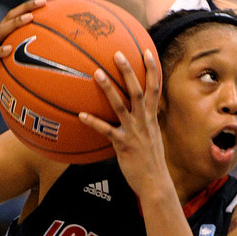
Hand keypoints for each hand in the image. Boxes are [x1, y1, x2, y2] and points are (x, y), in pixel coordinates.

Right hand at [0, 0, 49, 104]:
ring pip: (1, 31)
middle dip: (28, 6)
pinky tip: (9, 48)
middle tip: (44, 1)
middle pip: (11, 15)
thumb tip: (58, 55)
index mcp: (6, 34)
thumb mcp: (17, 62)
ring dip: (16, 23)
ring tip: (30, 17)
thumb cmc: (0, 74)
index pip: (21, 14)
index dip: (35, 4)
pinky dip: (0, 51)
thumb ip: (31, 54)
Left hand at [80, 49, 166, 194]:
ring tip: (97, 73)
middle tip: (117, 53)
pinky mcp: (123, 145)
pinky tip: (80, 114)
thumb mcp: (153, 136)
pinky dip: (94, 122)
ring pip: (121, 106)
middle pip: (138, 90)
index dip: (152, 69)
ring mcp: (134, 132)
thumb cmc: (151, 161)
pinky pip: (106, 130)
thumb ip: (145, 122)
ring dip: (109, 89)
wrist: (155, 183)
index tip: (147, 51)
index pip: (154, 88)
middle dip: (129, 71)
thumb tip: (137, 112)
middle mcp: (144, 121)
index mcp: (152, 117)